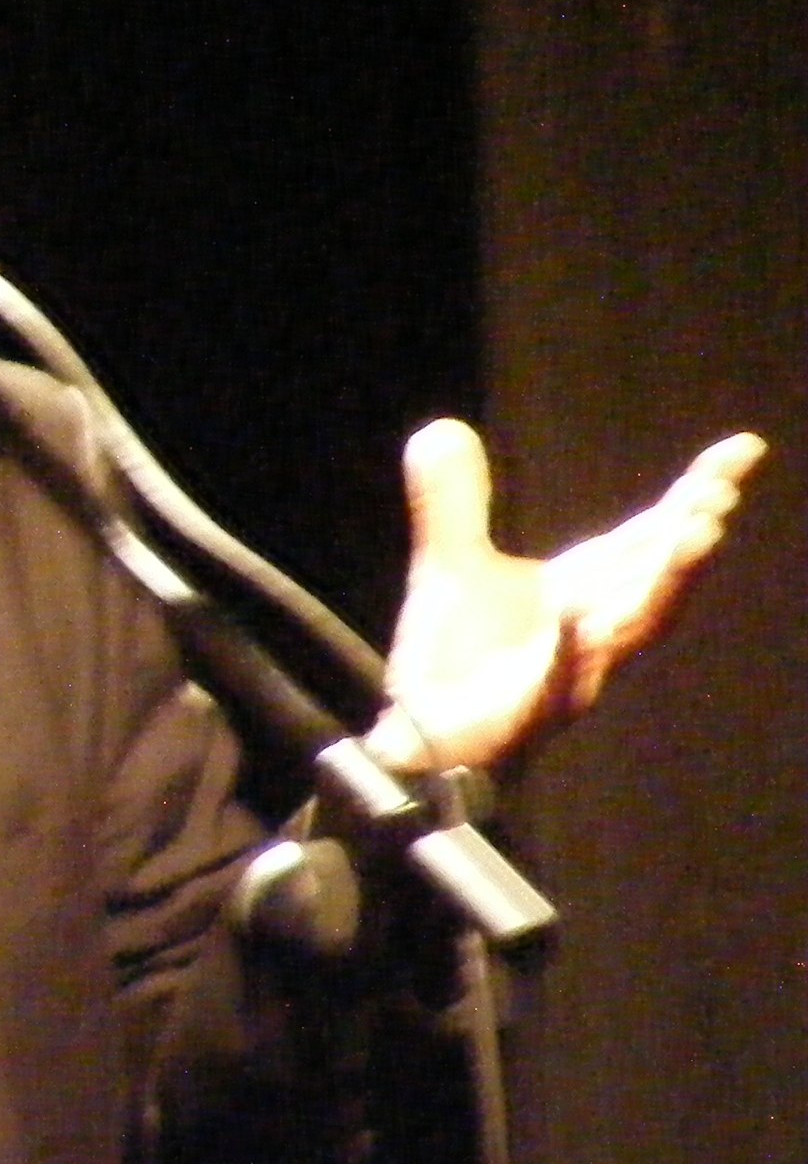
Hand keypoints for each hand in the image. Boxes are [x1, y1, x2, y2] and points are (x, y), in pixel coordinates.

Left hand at [377, 419, 765, 771]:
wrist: (420, 735)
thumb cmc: (456, 658)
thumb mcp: (448, 564)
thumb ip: (452, 503)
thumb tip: (439, 427)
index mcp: (585, 585)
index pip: (652, 532)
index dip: (699, 492)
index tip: (744, 451)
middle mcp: (594, 627)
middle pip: (656, 576)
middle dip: (689, 536)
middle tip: (719, 493)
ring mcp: (571, 673)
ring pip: (632, 626)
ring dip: (662, 582)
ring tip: (691, 534)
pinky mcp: (530, 711)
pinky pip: (558, 679)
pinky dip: (571, 645)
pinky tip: (573, 609)